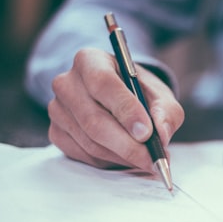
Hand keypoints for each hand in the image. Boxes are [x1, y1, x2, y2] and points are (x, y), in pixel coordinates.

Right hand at [48, 47, 183, 172]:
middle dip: (128, 145)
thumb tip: (161, 134)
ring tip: (147, 159)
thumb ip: (166, 112)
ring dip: (122, 156)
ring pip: (90, 142)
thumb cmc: (139, 93)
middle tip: (152, 158)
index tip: (147, 133)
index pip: (103, 84)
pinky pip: (84, 155)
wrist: (119, 99)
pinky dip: (110, 161)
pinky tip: (127, 157)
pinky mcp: (56, 133)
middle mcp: (67, 83)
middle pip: (94, 120)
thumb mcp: (160, 95)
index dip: (126, 110)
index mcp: (90, 60)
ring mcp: (57, 109)